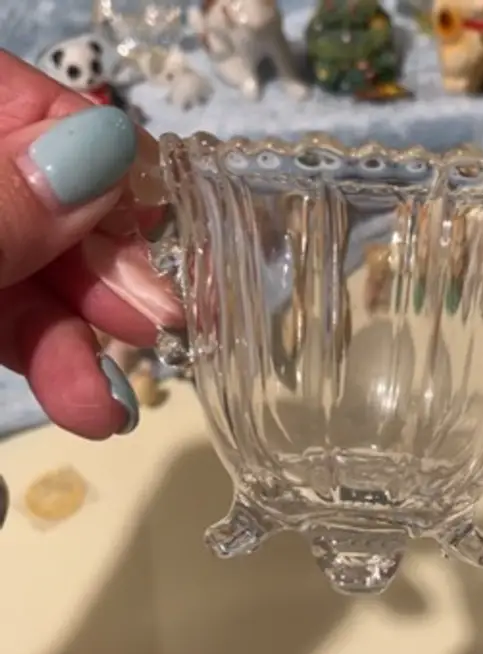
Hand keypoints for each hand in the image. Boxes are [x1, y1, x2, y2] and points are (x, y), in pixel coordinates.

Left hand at [0, 51, 182, 439]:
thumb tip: (113, 150)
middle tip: (158, 325)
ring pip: (35, 272)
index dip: (109, 171)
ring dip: (84, 341)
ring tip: (112, 406)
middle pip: (52, 203)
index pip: (40, 112)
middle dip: (106, 274)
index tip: (161, 238)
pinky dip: (53, 359)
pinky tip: (89, 402)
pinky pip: (10, 313)